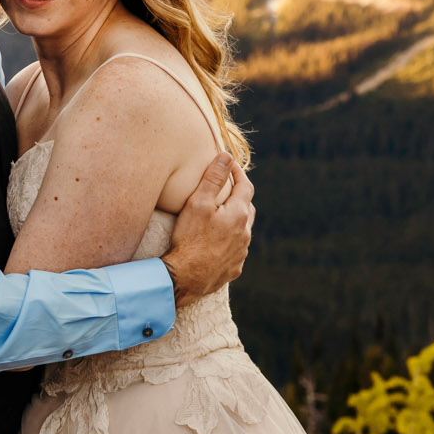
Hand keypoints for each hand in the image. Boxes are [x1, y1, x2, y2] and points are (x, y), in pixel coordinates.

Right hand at [160, 153, 254, 305]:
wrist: (185, 277)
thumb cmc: (190, 238)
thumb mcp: (198, 203)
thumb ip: (213, 179)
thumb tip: (226, 156)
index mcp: (239, 214)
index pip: (245, 186)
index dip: (238, 173)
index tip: (230, 165)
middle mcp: (245, 233)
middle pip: (248, 209)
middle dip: (238, 197)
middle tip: (225, 191)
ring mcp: (240, 253)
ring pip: (242, 231)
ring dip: (234, 222)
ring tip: (219, 217)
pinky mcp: (233, 268)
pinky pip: (236, 250)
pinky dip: (229, 242)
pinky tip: (216, 243)